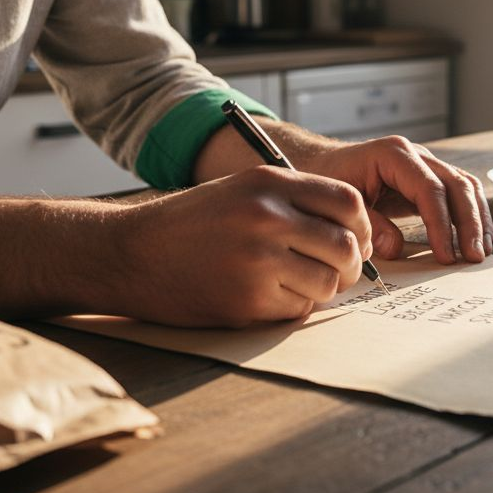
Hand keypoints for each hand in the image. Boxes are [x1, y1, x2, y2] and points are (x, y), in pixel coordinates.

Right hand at [112, 166, 372, 327]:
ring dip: (321, 290)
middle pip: (346, 246)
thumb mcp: (242, 190)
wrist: (130, 254)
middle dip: (349, 266)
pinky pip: (298, 309)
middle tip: (336, 273)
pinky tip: (267, 297)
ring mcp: (258, 260)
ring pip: (328, 283)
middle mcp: (268, 216)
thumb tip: (353, 230)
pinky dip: (292, 308)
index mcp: (270, 183)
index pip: (348, 202)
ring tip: (297, 285)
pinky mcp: (247, 301)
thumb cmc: (191, 224)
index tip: (356, 242)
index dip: (361, 227)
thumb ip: (294, 200)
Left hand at [296, 136, 492, 264]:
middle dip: (469, 223)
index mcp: (393, 154)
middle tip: (474, 257)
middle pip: (457, 184)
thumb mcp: (340, 204)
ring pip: (466, 187)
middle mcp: (416, 154)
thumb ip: (369, 225)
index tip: (447, 256)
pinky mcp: (431, 179)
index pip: (429, 189)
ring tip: (484, 252)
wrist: (325, 164)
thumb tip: (397, 248)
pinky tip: (483, 240)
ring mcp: (427, 164)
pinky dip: (474, 216)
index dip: (441, 224)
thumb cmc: (330, 181)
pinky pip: (461, 194)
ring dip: (478, 220)